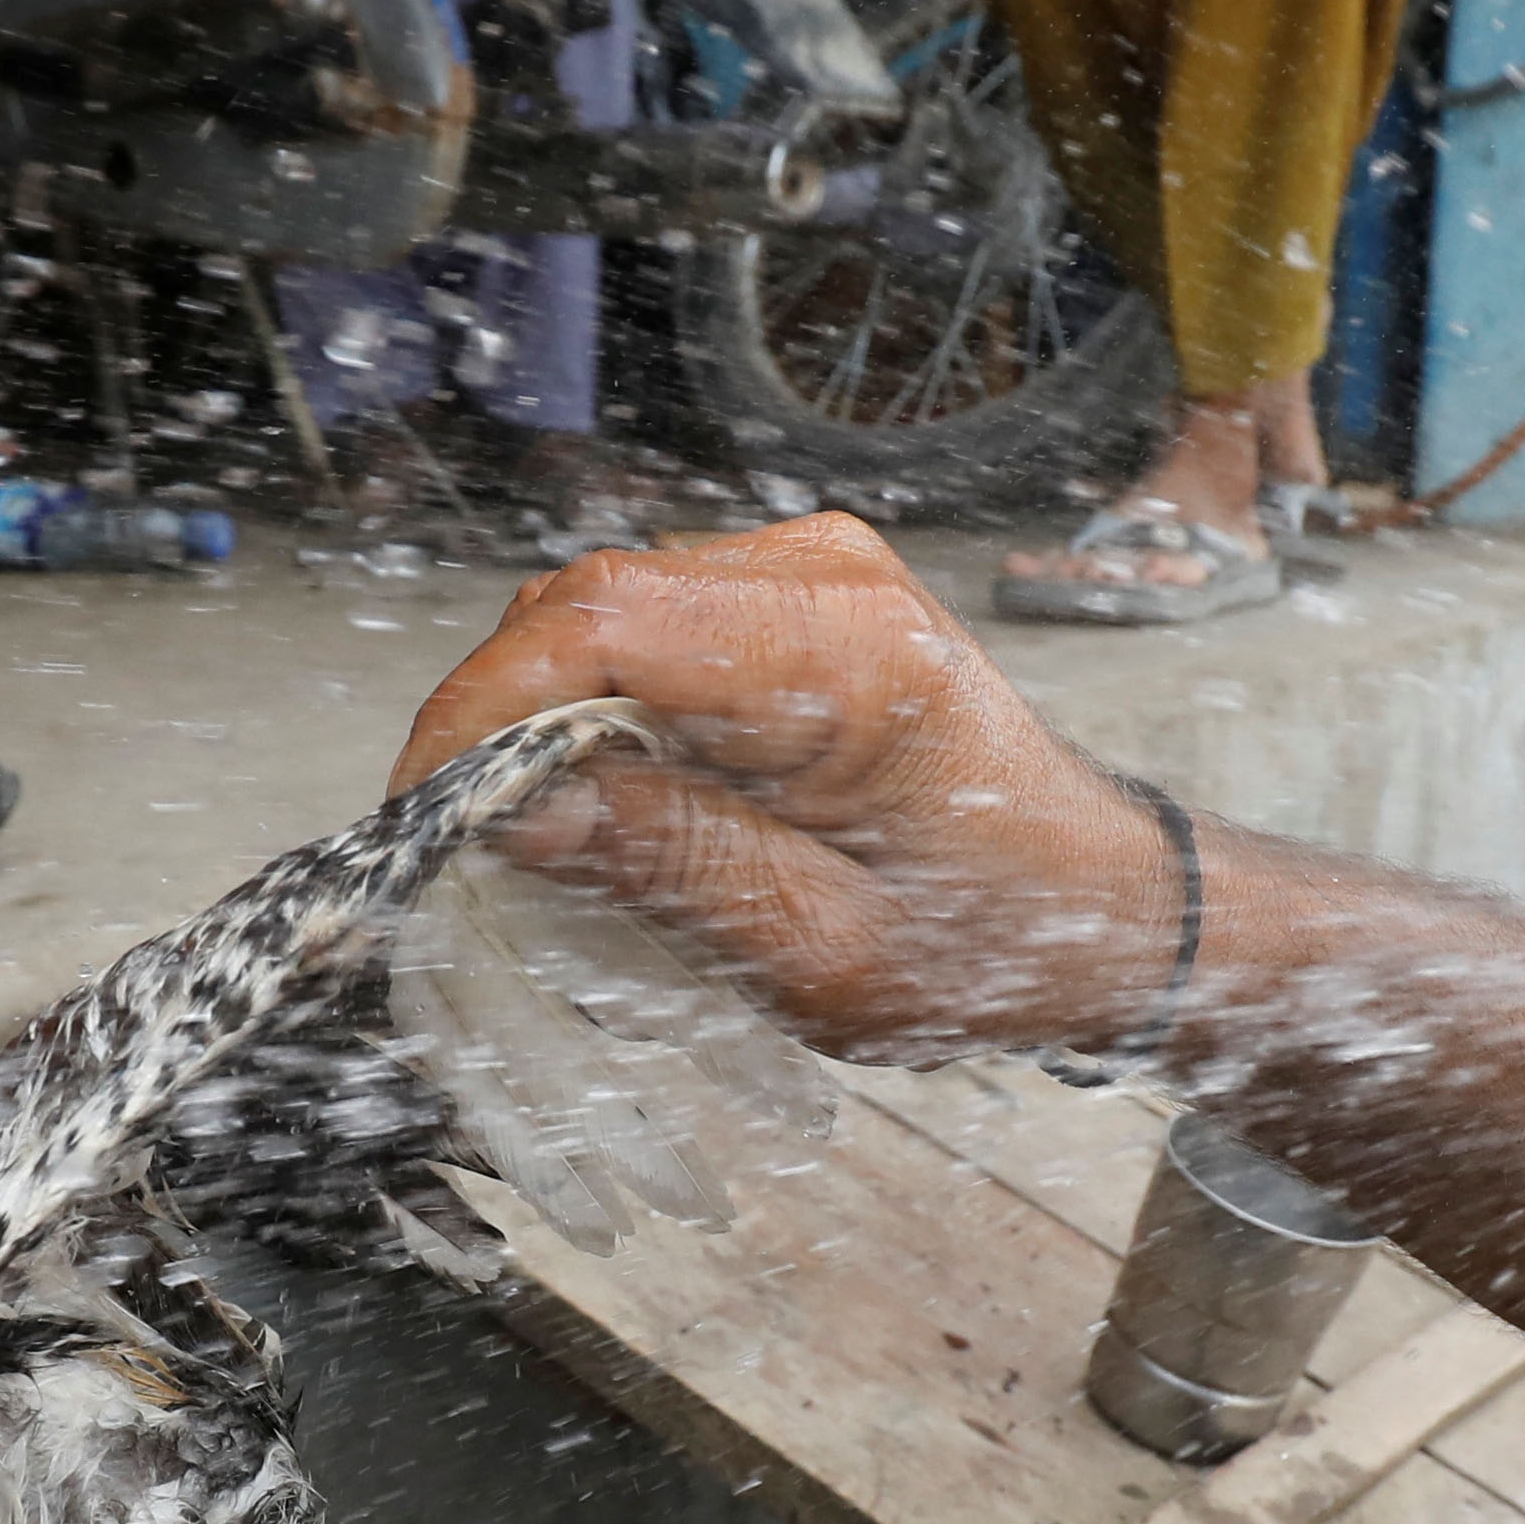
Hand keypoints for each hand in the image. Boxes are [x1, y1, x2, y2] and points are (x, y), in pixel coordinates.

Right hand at [390, 512, 1176, 1062]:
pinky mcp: (786, 596)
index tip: (426, 815)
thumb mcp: (820, 952)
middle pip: (585, 609)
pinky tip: (613, 801)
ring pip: (596, 617)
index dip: (482, 712)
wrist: (1099, 906)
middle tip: (472, 856)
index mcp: (848, 655)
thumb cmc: (991, 938)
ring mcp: (806, 571)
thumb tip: (511, 809)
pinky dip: (596, 713)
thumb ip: (666, 865)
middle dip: (501, 729)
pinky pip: (641, 632)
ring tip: (549, 843)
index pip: (605, 626)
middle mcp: (825, 577)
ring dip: (544, 725)